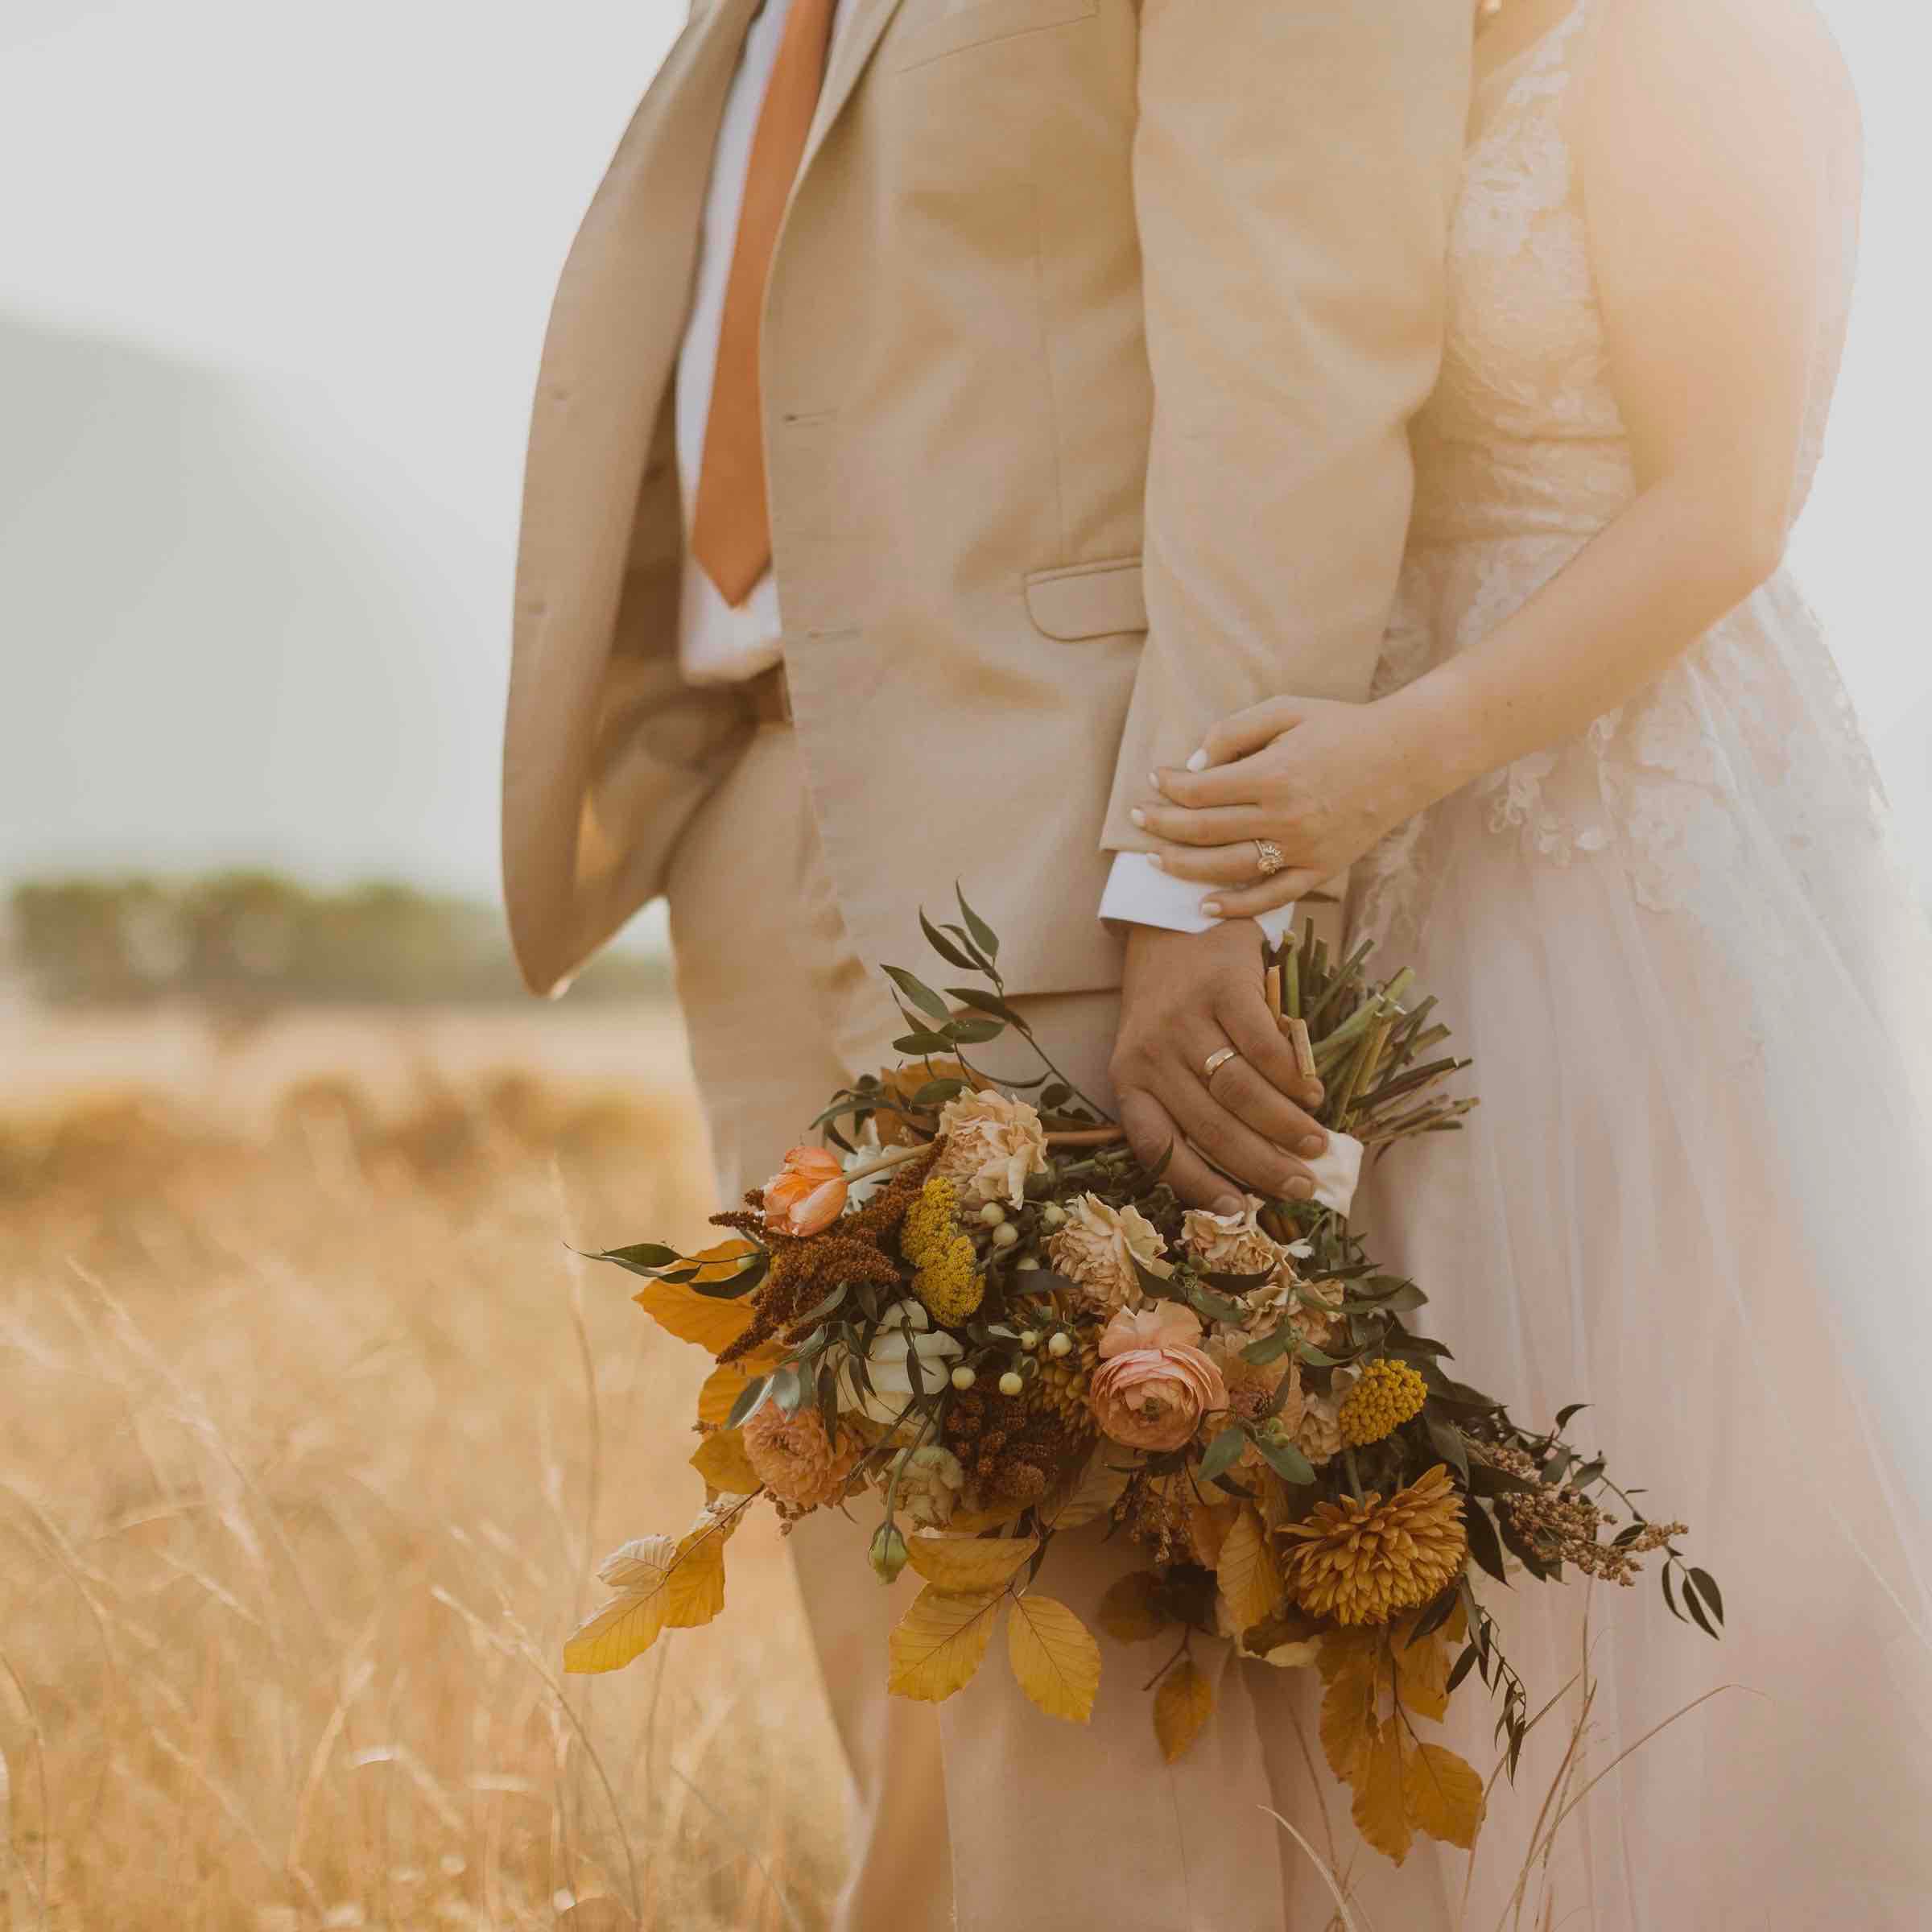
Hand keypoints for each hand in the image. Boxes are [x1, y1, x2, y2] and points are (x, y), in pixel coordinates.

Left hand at [1110, 921, 1329, 1211]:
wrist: (1171, 923)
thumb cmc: (1172, 1004)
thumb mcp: (1159, 1054)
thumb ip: (1190, 1102)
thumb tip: (1255, 1167)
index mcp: (1128, 1079)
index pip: (1158, 1147)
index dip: (1198, 1185)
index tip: (1239, 1211)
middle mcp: (1150, 1052)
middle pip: (1211, 1126)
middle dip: (1262, 1165)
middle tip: (1302, 1185)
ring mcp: (1186, 1018)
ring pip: (1240, 1091)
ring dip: (1284, 1127)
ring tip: (1315, 1144)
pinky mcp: (1223, 987)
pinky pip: (1264, 1048)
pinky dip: (1293, 1079)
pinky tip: (1311, 1094)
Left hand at [1130, 695, 1444, 919]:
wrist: (1405, 756)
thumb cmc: (1341, 727)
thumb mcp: (1286, 711)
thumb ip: (1234, 732)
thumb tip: (1194, 766)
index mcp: (1272, 775)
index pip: (1199, 791)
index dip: (1168, 786)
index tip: (1154, 778)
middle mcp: (1283, 818)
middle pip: (1204, 832)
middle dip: (1162, 825)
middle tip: (1137, 819)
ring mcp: (1302, 850)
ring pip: (1227, 869)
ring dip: (1184, 866)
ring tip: (1156, 859)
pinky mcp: (1319, 870)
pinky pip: (1271, 897)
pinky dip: (1235, 906)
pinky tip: (1204, 905)